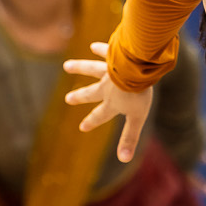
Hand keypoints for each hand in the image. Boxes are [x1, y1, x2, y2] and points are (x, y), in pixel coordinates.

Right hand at [64, 41, 152, 163]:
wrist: (137, 69)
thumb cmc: (138, 94)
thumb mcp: (137, 118)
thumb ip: (130, 138)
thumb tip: (123, 159)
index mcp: (112, 103)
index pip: (100, 115)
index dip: (92, 121)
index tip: (82, 127)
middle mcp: (107, 87)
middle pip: (91, 92)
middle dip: (80, 96)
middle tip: (67, 98)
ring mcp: (109, 70)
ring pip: (92, 69)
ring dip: (79, 67)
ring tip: (67, 66)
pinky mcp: (115, 56)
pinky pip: (106, 53)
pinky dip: (101, 50)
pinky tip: (94, 46)